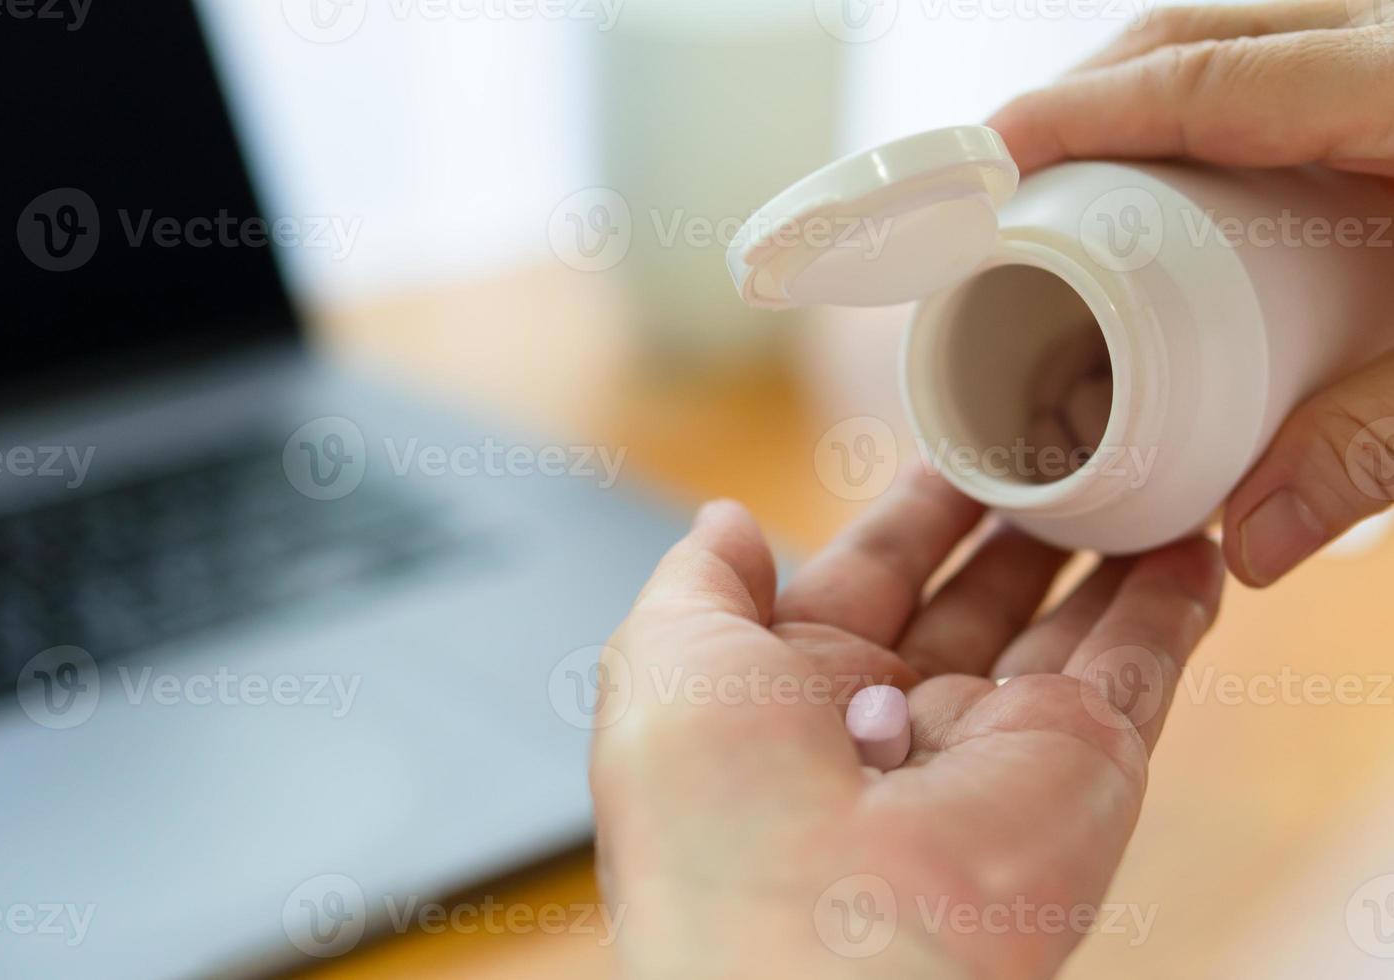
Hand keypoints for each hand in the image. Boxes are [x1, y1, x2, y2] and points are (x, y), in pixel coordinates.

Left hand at [590, 472, 1222, 978]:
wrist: (818, 953)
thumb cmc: (715, 813)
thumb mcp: (665, 660)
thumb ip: (699, 580)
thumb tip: (726, 519)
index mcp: (794, 698)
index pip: (867, 580)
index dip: (911, 517)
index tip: (956, 450)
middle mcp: (896, 725)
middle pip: (971, 602)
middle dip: (1010, 529)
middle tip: (1053, 449)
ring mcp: (994, 749)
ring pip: (1062, 630)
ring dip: (1096, 556)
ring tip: (1129, 472)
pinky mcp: (1083, 768)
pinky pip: (1137, 669)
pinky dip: (1168, 608)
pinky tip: (1191, 545)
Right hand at [986, 0, 1393, 586]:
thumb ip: (1378, 445)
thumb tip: (1249, 544)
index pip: (1196, 80)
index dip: (1070, 117)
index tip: (980, 165)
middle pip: (1195, 30)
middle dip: (1080, 95)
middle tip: (1005, 183)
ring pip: (1237, 32)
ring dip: (1139, 94)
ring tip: (1076, 180)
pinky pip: (1285, 58)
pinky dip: (1208, 104)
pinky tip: (1190, 175)